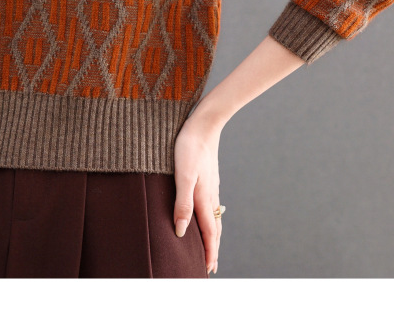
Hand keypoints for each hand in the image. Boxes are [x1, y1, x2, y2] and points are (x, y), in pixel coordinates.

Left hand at [172, 115, 222, 274]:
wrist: (204, 124)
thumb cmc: (190, 148)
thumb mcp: (183, 176)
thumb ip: (182, 204)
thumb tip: (180, 232)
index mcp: (204, 198)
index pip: (208, 233)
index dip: (208, 252)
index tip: (208, 269)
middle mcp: (210, 195)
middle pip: (214, 228)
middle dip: (212, 248)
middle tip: (210, 266)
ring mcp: (211, 186)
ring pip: (214, 217)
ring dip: (212, 234)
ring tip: (210, 245)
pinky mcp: (208, 177)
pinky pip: (211, 205)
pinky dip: (210, 219)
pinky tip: (205, 214)